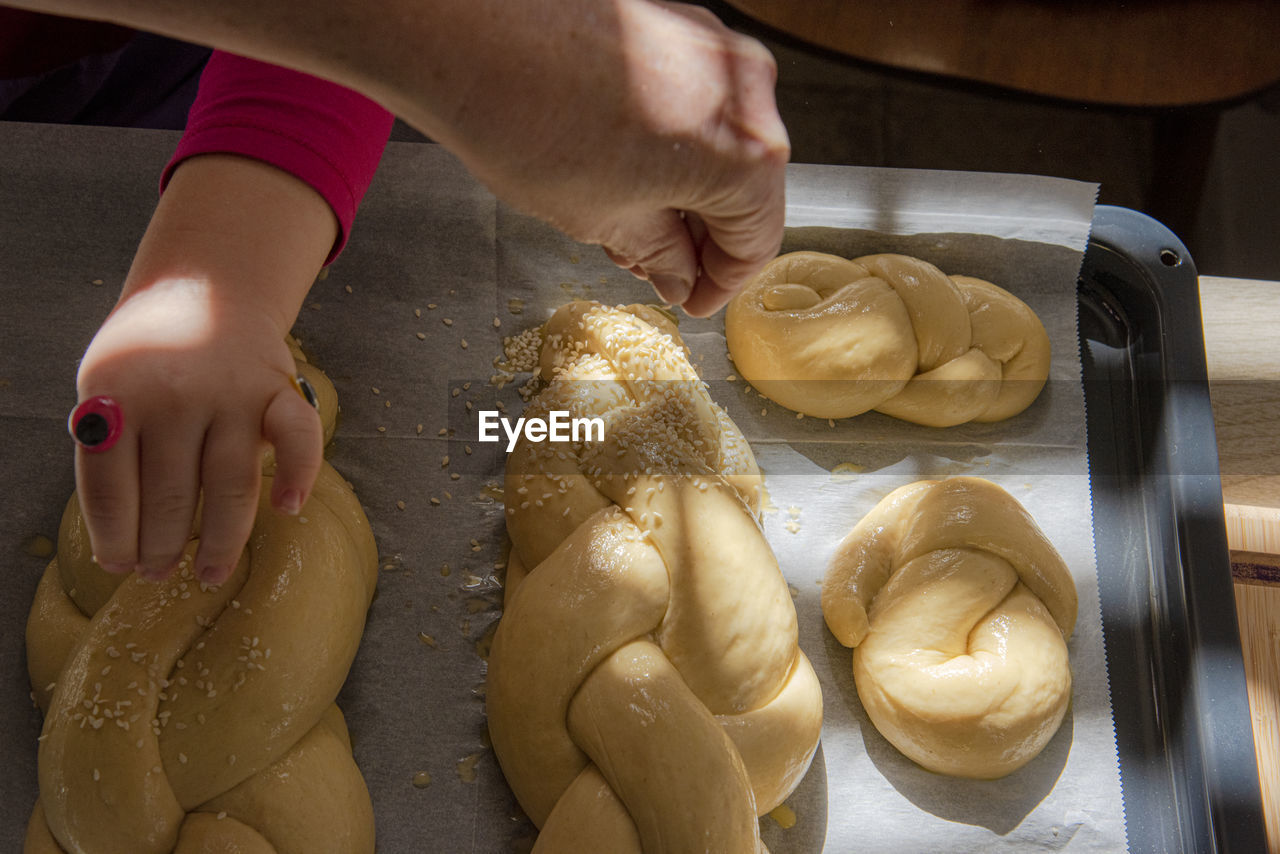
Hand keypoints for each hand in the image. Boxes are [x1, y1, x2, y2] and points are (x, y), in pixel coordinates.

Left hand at [72, 154, 333, 584]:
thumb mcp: (105, 385)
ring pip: (230, 485)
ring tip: (210, 573)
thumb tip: (123, 542)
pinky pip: (298, 439)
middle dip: (161, 546)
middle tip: (159, 574)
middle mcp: (175, 392)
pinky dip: (299, 474)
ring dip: (221, 540)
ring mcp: (232, 391)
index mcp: (117, 393)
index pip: (110, 488)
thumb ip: (108, 449)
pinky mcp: (280, 388)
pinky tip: (289, 509)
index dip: (115, 538)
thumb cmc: (149, 356)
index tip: (120, 566)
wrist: (205, 289)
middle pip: (168, 494)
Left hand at [410, 1, 788, 316]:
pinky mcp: (677, 25)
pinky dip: (669, 145)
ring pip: (717, 144)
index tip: (694, 298)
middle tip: (656, 268)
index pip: (757, 240)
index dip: (721, 283)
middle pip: (744, 188)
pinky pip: (693, 103)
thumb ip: (660, 253)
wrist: (473, 37)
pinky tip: (621, 169)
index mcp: (746, 153)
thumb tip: (677, 272)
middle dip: (699, 237)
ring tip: (625, 221)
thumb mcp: (604, 220)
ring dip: (682, 192)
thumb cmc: (531, 120)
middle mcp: (745, 93)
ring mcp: (713, 49)